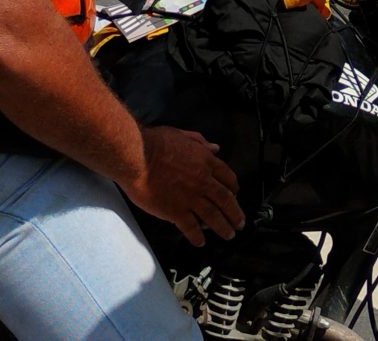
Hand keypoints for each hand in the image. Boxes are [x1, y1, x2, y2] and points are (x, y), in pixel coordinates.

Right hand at [120, 126, 245, 246]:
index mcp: (205, 161)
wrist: (137, 156)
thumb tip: (215, 148)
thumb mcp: (182, 135)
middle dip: (235, 213)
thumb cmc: (156, 142)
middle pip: (226, 200)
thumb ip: (200, 142)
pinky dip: (197, 237)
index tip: (235, 195)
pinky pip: (191, 228)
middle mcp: (203, 181)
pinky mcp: (176, 211)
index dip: (234, 188)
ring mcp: (191, 198)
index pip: (227, 177)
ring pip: (213, 216)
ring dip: (223, 227)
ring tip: (228, 235)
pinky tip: (200, 242)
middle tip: (239, 223)